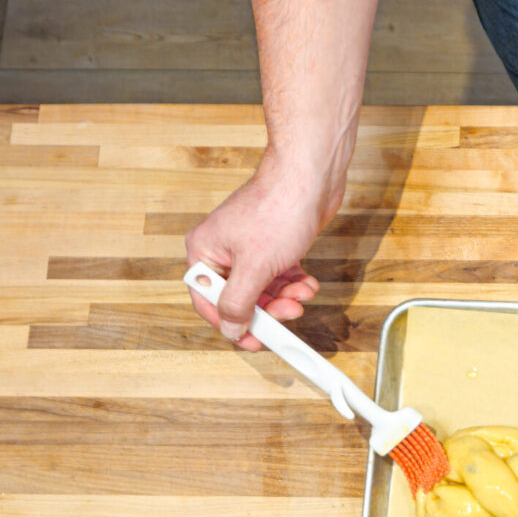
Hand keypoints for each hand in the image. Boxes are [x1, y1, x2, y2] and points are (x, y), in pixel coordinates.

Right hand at [184, 157, 339, 349]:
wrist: (312, 174)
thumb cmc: (279, 208)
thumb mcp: (256, 266)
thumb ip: (239, 302)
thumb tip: (230, 328)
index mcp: (205, 251)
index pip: (209, 301)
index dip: (231, 324)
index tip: (254, 341)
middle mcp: (224, 249)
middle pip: (240, 296)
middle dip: (267, 309)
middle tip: (289, 315)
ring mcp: (251, 246)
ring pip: (264, 288)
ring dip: (285, 298)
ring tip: (302, 295)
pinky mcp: (275, 243)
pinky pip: (280, 275)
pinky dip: (294, 283)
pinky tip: (307, 283)